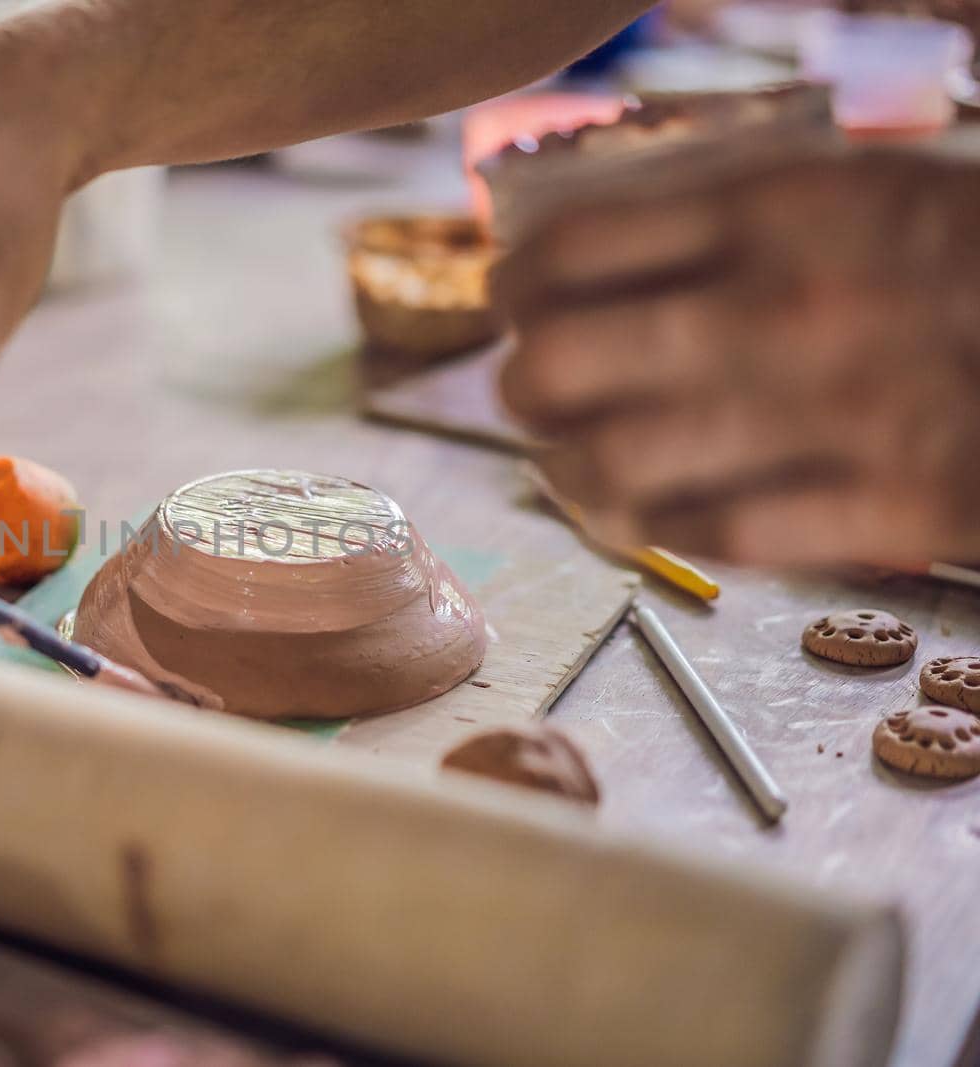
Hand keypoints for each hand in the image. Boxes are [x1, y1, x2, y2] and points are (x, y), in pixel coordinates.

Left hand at [497, 151, 979, 566]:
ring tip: (567, 462)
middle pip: (558, 367)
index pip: (570, 252)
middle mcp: (790, 311)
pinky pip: (706, 537)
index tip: (513, 298)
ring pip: (610, 471)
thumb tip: (575, 261)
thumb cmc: (969, 257)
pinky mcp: (884, 512)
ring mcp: (834, 419)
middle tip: (530, 385)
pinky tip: (649, 509)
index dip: (512, 283)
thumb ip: (727, 219)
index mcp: (786, 210)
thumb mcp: (859, 189)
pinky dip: (656, 529)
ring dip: (565, 472)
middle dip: (522, 383)